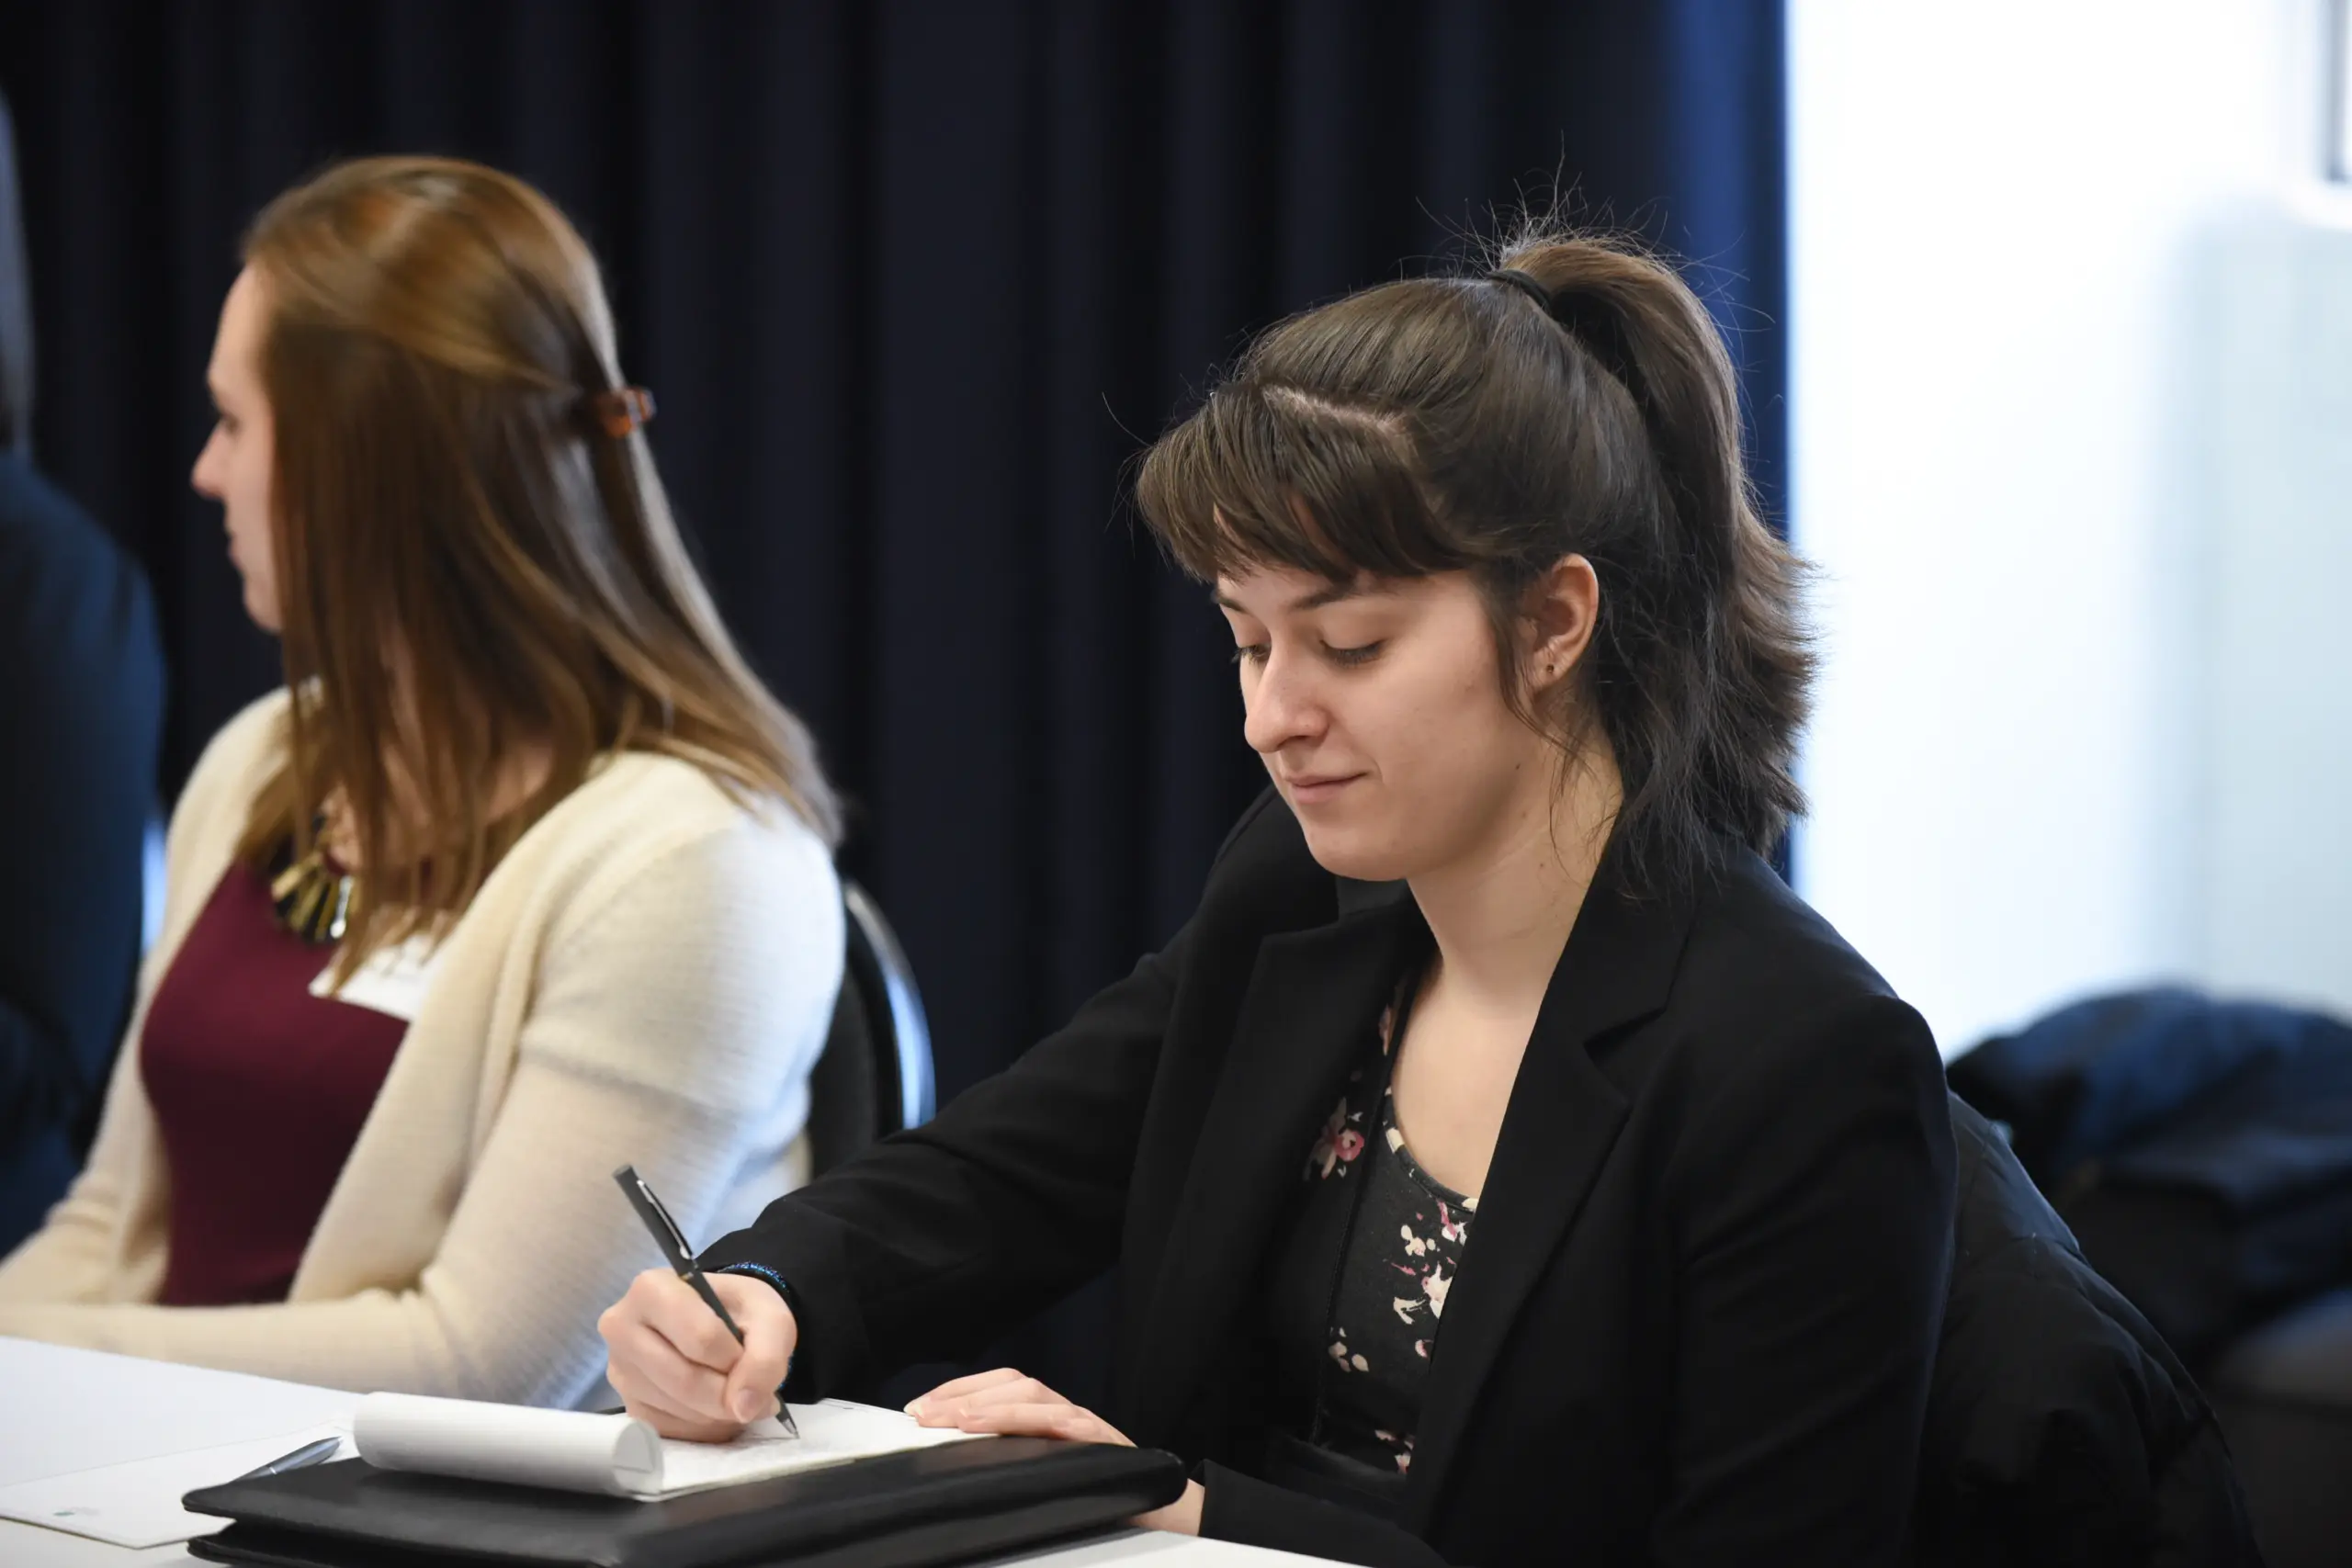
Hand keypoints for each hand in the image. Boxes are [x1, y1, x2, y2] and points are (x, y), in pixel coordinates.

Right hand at [598, 1269, 795, 1441]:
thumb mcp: (770, 1317)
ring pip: (679, 1410)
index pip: (702, 1339)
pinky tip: (712, 1404)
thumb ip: (767, 1357)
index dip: (737, 1358)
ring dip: (718, 1412)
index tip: (747, 1354)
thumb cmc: (738, 1311)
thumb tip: (744, 1407)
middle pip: (686, 1380)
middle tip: (750, 1386)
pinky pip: (670, 1430)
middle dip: (728, 1392)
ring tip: (731, 1389)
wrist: (718, 1323)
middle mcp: (621, 1328)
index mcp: (652, 1289)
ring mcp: (619, 1370)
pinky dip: (703, 1426)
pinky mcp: (626, 1405)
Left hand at [908, 1368, 1204, 1533]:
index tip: (918, 1409)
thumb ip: (1017, 1464)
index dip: (959, 1390)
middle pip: (1012, 1380)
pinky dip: (1018, 1418)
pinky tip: (989, 1426)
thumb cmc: (1107, 1501)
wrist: (1166, 1517)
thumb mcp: (1051, 1478)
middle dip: (962, 1391)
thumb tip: (960, 1469)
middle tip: (920, 1413)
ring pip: (1032, 1393)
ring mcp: (1084, 1424)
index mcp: (1052, 1420)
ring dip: (985, 1401)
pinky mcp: (1100, 1443)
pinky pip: (1059, 1421)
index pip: (1002, 1386)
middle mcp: (1067, 1413)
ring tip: (947, 1417)